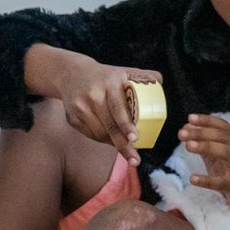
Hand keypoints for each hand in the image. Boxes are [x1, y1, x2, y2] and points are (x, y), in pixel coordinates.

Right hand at [31, 45, 160, 166]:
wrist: (70, 74)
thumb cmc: (105, 76)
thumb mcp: (123, 71)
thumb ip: (143, 76)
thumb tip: (159, 81)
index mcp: (109, 83)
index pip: (118, 107)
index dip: (126, 124)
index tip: (134, 137)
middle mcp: (92, 95)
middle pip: (109, 125)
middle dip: (123, 144)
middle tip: (135, 159)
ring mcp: (80, 108)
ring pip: (100, 133)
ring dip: (114, 143)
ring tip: (127, 149)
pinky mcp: (72, 118)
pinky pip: (91, 135)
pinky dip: (103, 140)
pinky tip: (110, 139)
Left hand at [179, 114, 229, 217]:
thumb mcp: (221, 158)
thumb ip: (206, 144)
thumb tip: (187, 129)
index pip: (223, 126)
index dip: (207, 120)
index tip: (189, 118)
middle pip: (222, 136)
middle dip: (201, 132)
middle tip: (182, 133)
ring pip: (225, 153)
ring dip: (206, 146)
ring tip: (188, 146)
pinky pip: (222, 182)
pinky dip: (206, 180)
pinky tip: (193, 178)